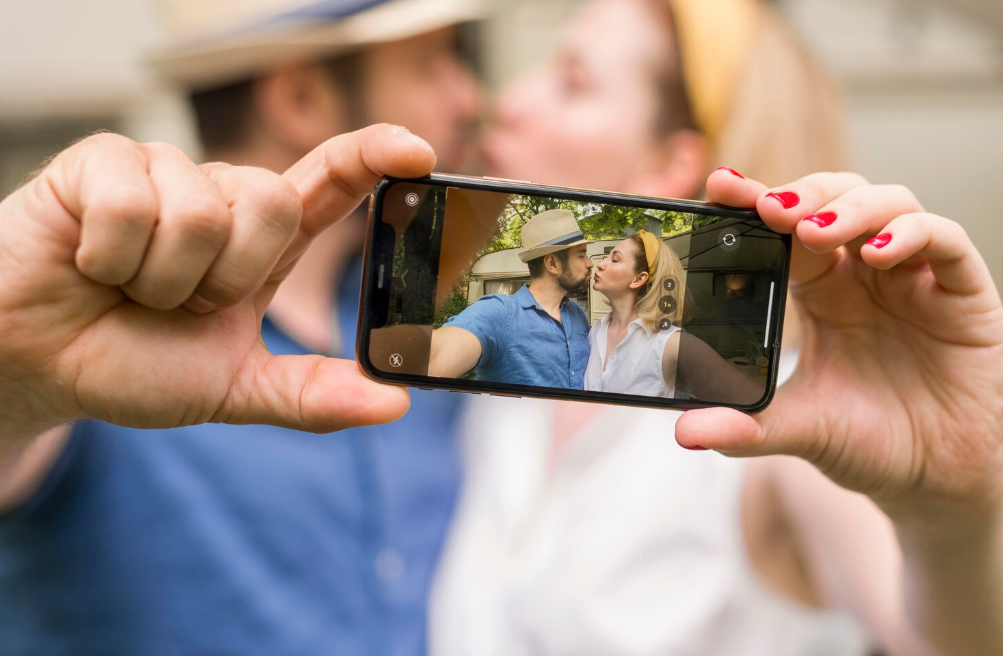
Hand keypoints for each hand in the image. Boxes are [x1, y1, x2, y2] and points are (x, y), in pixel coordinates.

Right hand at [0, 125, 434, 438]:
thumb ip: (312, 396)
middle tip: (181, 302)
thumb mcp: (235, 389)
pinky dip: (111, 257)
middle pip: (275, 202)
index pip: (330, 181)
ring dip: (164, 277)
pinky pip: (134, 202)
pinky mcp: (105, 161)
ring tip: (131, 286)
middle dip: (228, 276)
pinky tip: (92, 262)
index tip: (417, 152)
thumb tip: (396, 404)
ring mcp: (165, 173)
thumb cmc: (133, 364)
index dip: (373, 156)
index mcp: (263, 242)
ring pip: (204, 211)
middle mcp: (223, 197)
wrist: (38, 365)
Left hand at [676, 170, 1002, 524]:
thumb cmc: (869, 442)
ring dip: (850, 207)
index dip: (756, 202)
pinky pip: (945, 241)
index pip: (785, 229)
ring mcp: (914, 278)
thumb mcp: (800, 429)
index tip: (720, 187)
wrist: (936, 481)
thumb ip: (745, 426)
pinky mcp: (962, 293)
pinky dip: (912, 234)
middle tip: (769, 208)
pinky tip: (878, 253)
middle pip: (836, 198)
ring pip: (890, 203)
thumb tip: (684, 432)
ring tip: (814, 232)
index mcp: (820, 292)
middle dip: (803, 193)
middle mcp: (864, 274)